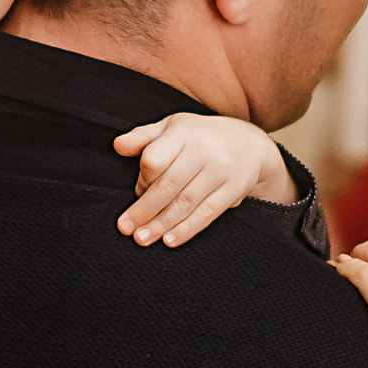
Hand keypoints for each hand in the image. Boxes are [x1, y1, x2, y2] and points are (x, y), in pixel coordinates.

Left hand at [113, 112, 296, 246]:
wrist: (250, 144)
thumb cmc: (201, 137)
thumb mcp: (173, 128)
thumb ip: (143, 137)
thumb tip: (117, 146)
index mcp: (184, 132)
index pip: (154, 160)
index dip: (142, 180)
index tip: (136, 192)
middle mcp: (204, 149)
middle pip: (168, 185)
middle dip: (144, 210)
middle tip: (126, 229)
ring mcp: (221, 170)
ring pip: (186, 203)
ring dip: (162, 224)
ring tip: (143, 239)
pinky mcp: (234, 189)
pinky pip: (207, 213)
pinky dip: (187, 229)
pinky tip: (170, 240)